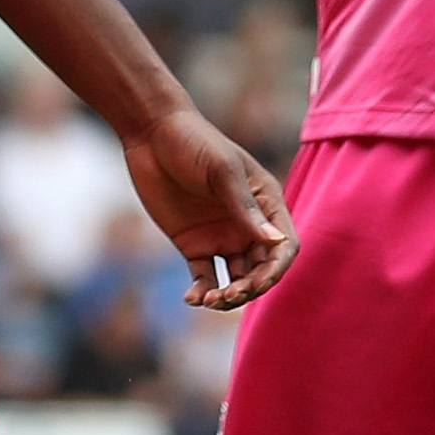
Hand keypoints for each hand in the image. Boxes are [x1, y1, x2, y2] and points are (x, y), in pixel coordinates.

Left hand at [121, 109, 296, 309]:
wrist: (151, 133)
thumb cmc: (194, 142)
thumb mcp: (221, 170)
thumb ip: (245, 207)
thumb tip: (277, 241)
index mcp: (266, 203)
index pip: (284, 247)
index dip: (276, 270)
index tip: (257, 284)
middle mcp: (248, 224)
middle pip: (261, 269)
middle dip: (250, 288)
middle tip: (228, 295)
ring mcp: (222, 236)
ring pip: (236, 279)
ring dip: (228, 295)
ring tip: (209, 300)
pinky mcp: (194, 244)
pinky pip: (205, 277)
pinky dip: (202, 292)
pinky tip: (192, 299)